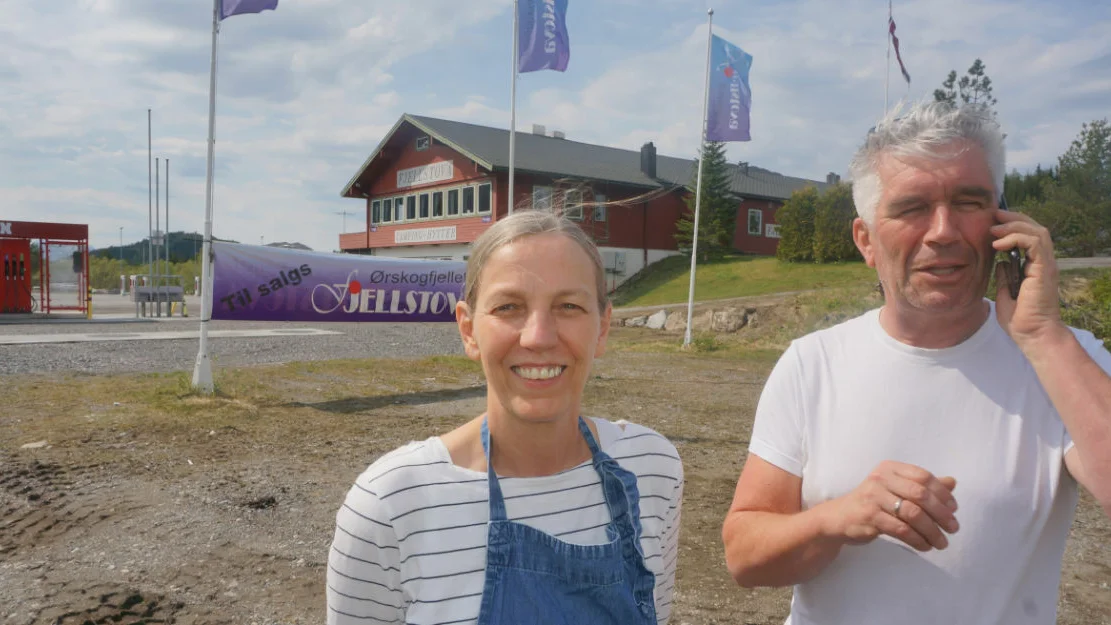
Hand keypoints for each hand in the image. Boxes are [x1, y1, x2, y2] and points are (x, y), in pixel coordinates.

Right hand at [818, 461, 958, 551]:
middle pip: (920, 495)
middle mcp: (881, 479)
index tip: (954, 509)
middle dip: (941, 514)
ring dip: (932, 531)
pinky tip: (925, 546)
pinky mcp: (869, 517)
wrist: (838, 517)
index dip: (942, 493)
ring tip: (942, 543)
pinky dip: (918, 540)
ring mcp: (873, 497)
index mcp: (890, 468)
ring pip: (913, 514)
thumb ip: (923, 485)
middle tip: (953, 528)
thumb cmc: (872, 502)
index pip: (923, 476)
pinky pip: (901, 530)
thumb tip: (952, 482)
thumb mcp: (896, 488)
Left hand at [991, 210, 1067, 348]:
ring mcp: (1046, 265)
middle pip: (1035, 228)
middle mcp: (1043, 263)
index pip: (1028, 237)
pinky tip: (998, 244)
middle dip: (1013, 218)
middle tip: (993, 216)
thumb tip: (1000, 263)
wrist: (1033, 335)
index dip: (1012, 226)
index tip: (992, 224)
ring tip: (993, 228)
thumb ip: (1004, 276)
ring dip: (1014, 225)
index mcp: (1035, 267)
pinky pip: (1035, 243)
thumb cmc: (1020, 320)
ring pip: (1037, 231)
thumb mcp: (1004, 293)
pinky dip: (1016, 238)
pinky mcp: (1044, 269)